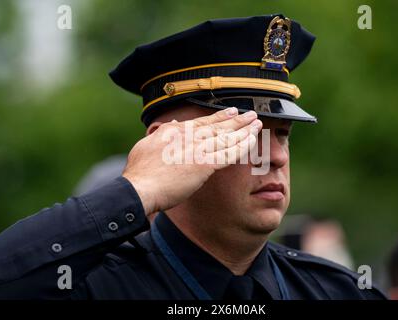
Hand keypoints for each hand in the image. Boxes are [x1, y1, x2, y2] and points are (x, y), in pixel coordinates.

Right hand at [122, 108, 261, 216]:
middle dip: (237, 120)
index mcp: (176, 131)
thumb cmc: (140, 172)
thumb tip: (172, 123)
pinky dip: (242, 147)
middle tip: (252, 114)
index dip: (220, 117)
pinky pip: (229, 154)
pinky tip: (251, 142)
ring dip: (244, 130)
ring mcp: (198, 149)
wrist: (140, 187)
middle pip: (219, 126)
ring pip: (227, 138)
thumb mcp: (147, 144)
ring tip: (257, 124)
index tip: (232, 112)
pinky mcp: (204, 165)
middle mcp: (189, 136)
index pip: (203, 122)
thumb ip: (162, 133)